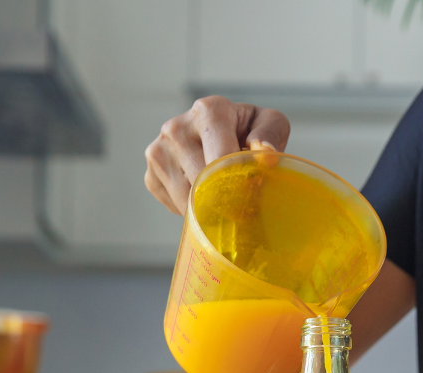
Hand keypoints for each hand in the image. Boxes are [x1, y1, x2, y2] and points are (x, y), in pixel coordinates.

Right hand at [144, 97, 290, 214]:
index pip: (221, 159)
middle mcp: (176, 128)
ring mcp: (159, 154)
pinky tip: (203, 196)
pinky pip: (174, 206)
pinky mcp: (151, 177)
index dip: (237, 185)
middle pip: (202, 182)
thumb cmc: (246, 132)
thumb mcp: (269, 123)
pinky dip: (191, 210)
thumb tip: (263, 153)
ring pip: (187, 200)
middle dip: (224, 201)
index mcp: (208, 111)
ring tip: (224, 203)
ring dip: (208, 209)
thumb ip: (271, 133)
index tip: (249, 202)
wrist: (217, 138)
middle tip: (241, 211)